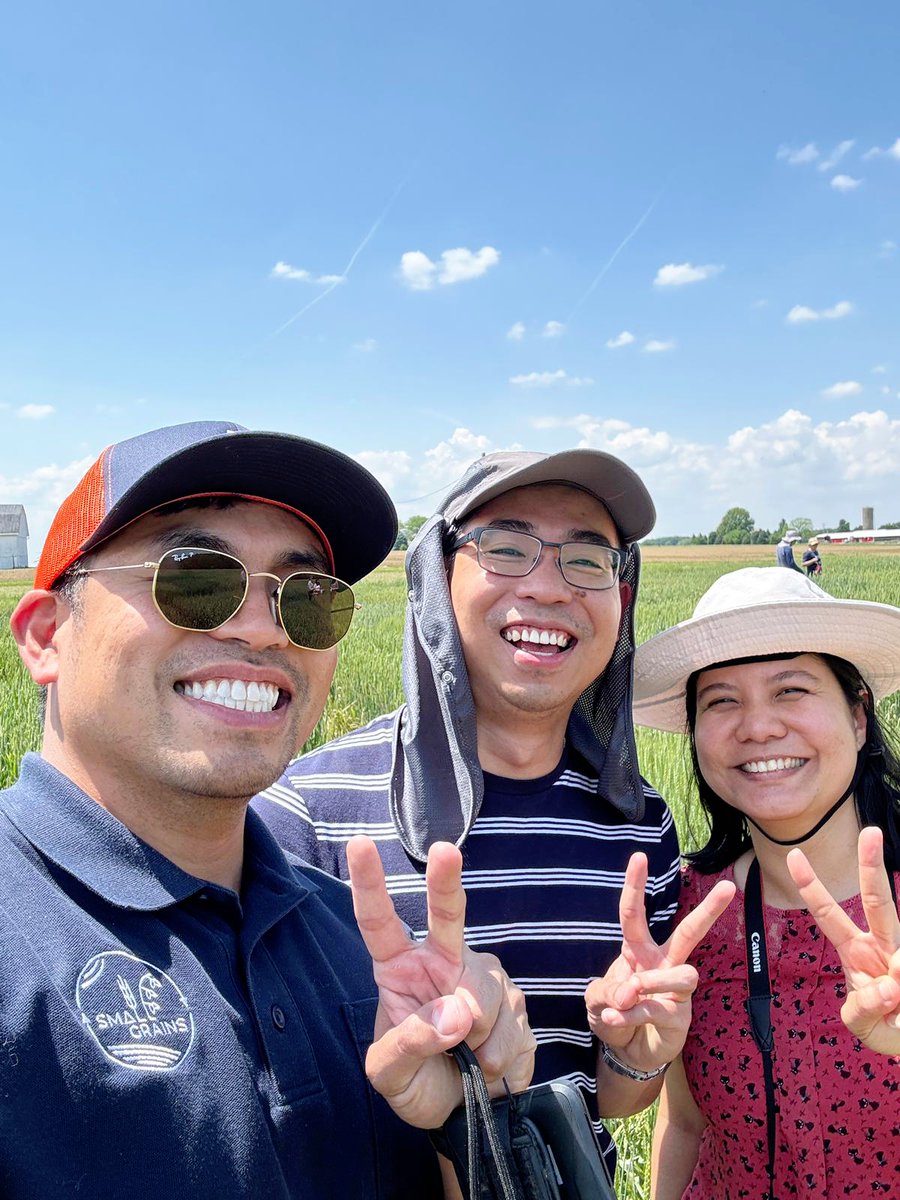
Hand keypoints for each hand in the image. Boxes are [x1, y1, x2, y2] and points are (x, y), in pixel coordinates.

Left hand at [347, 835, 534, 1127]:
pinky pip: (514, 1023)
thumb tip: (457, 1013)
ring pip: (486, 992)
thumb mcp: (390, 1075)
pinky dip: (502, 1055)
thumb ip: (411, 1043)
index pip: (378, 922)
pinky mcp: (514, 999)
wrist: (461, 1116)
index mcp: (399, 968)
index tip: (359, 846)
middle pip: (446, 915)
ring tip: (471, 1063)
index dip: (369, 884)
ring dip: (481, 1039)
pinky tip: (491, 1067)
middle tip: (444, 852)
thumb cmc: (414, 1084)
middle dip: (445, 880)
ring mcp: (481, 976)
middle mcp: (441, 960)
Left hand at [585, 853, 734, 1073]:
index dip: (636, 885)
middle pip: (690, 932)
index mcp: (638, 950)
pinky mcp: (681, 1016)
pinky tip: (614, 1019)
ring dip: (651, 983)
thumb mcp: (596, 999)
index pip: (635, 914)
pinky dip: (631, 1014)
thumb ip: (606, 991)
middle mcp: (663, 964)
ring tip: (626, 996)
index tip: (639, 856)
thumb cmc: (613, 1014)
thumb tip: (631, 991)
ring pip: (682, 974)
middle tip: (728, 887)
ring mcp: (676, 990)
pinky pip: (660, 1008)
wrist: (625, 1053)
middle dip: (709, 910)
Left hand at [787, 826, 899, 1054]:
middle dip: (872, 867)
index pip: (829, 914)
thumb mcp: (860, 1022)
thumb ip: (863, 1009)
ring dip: (895, 985)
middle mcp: (883, 945)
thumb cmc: (882, 1025)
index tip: (795, 855)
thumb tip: (889, 986)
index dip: (811, 887)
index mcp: (856, 950)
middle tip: (871, 832)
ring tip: (893, 1008)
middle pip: (878, 900)